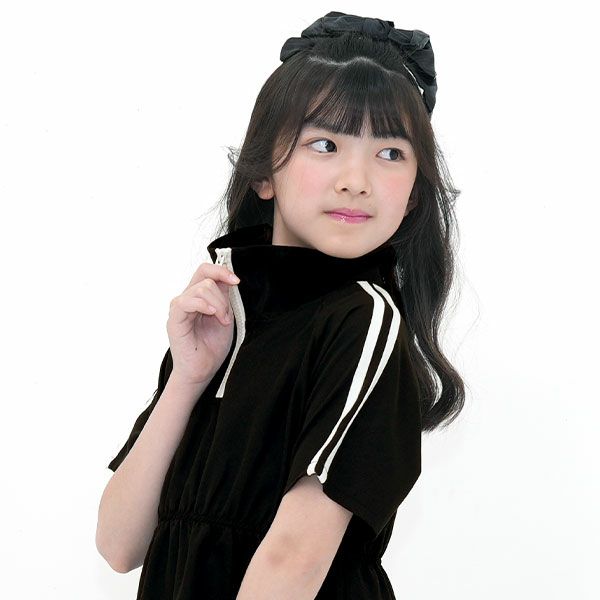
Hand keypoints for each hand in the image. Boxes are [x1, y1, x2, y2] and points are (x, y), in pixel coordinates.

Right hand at [166, 262, 240, 386]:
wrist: (202, 370)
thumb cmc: (212, 347)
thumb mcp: (225, 315)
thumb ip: (224, 297)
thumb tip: (228, 279)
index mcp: (198, 296)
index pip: (205, 270)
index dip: (221, 270)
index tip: (236, 281)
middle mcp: (187, 299)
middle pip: (206, 278)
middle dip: (223, 297)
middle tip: (226, 317)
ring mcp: (180, 308)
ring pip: (201, 288)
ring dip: (218, 305)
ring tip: (221, 321)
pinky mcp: (174, 319)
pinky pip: (186, 301)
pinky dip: (203, 305)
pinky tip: (212, 315)